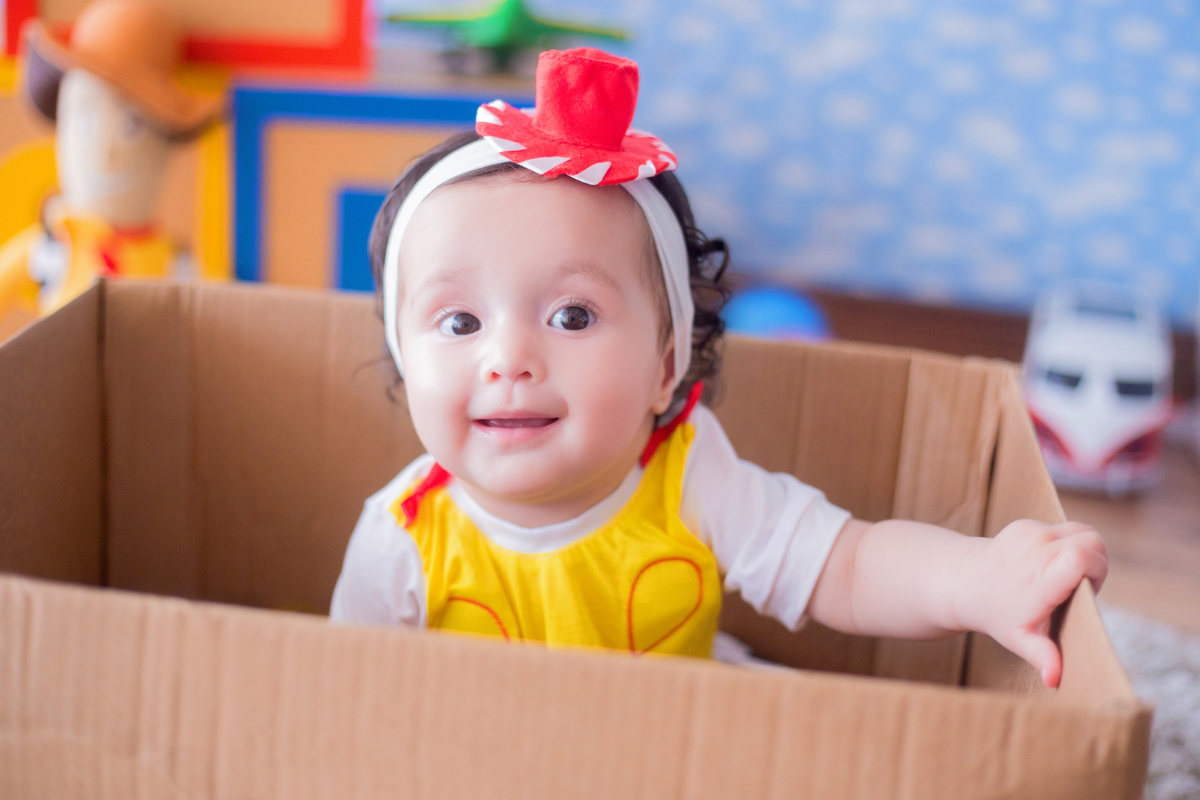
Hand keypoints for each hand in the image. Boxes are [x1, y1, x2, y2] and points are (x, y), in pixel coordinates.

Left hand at [956, 520, 1106, 687]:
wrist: (964, 584)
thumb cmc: (996, 615)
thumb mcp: (1019, 640)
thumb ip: (1042, 656)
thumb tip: (1054, 679)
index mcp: (1040, 580)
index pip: (1082, 557)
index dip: (1098, 569)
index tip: (1088, 589)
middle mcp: (1035, 551)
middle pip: (1092, 541)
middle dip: (1098, 563)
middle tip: (1078, 586)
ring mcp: (1029, 534)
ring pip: (1081, 531)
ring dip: (1084, 551)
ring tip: (1064, 575)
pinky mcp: (1025, 525)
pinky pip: (1062, 529)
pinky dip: (1064, 544)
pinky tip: (1046, 564)